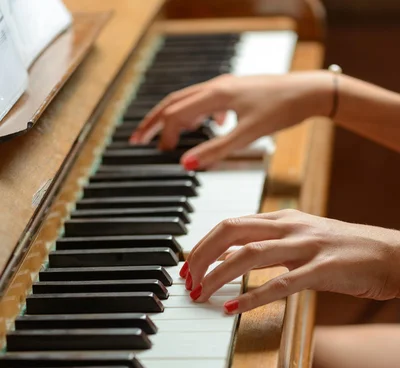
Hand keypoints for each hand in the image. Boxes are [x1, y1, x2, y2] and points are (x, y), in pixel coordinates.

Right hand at [131, 72, 331, 168]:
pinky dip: (200, 114)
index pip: (175, 114)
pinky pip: (209, 101)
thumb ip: (216, 150)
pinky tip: (212, 124)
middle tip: (137, 138)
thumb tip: (187, 164)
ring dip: (175, 118)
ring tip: (166, 135)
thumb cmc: (282, 109)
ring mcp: (227, 87)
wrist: (309, 92)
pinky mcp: (238, 91)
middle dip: (155, 121)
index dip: (162, 134)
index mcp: (215, 95)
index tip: (159, 154)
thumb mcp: (247, 135)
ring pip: (190, 101)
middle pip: (175, 102)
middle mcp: (216, 86)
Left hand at [181, 209, 399, 313]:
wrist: (391, 254)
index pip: (230, 224)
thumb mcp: (299, 239)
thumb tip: (227, 257)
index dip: (202, 244)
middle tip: (187, 281)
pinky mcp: (323, 269)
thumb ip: (265, 244)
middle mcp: (290, 227)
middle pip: (231, 233)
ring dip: (218, 276)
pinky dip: (252, 298)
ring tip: (201, 294)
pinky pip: (280, 284)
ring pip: (249, 255)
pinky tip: (232, 310)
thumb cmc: (344, 248)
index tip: (186, 266)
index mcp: (282, 218)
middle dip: (201, 256)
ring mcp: (307, 246)